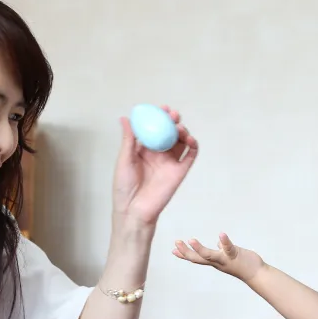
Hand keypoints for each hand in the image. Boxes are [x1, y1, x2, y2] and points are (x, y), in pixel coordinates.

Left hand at [112, 106, 198, 226]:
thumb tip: (125, 118)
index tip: (162, 108)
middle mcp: (158, 154)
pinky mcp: (180, 172)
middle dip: (173, 121)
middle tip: (173, 115)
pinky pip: (190, 156)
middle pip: (169, 133)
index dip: (159, 117)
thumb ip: (128, 139)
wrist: (134, 210)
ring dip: (183, 131)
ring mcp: (170, 162)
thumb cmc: (124, 186)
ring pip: (181, 142)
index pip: (154, 129)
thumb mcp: (124, 160)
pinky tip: (190, 139)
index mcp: (144, 150)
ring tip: (179, 128)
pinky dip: (193, 145)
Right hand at [173, 233, 264, 282]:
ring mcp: (225, 259)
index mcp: (215, 261)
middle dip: (186, 252)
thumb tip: (218, 244)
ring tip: (191, 239)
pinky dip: (224, 241)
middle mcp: (217, 262)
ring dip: (199, 248)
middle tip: (175, 243)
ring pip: (209, 255)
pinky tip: (221, 234)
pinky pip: (228, 248)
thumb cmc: (243, 264)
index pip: (197, 258)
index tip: (173, 250)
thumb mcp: (230, 257)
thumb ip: (222, 250)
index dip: (185, 254)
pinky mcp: (235, 254)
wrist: (257, 274)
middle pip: (198, 258)